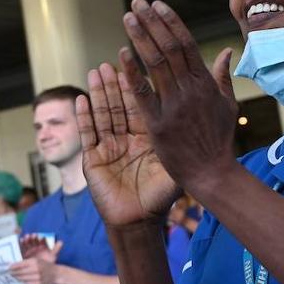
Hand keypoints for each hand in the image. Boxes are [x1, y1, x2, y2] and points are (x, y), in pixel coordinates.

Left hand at [10, 237, 64, 283]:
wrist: (57, 274)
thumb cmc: (46, 266)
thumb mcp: (38, 260)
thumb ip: (27, 262)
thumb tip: (15, 265)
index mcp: (35, 261)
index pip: (21, 264)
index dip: (13, 266)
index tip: (8, 267)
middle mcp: (36, 269)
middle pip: (20, 272)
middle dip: (14, 273)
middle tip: (9, 273)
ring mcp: (38, 277)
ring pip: (23, 278)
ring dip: (18, 278)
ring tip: (14, 277)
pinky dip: (24, 282)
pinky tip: (21, 281)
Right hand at [19, 234, 61, 262]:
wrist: (40, 271)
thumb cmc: (47, 262)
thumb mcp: (52, 256)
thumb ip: (56, 249)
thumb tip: (61, 242)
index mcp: (42, 246)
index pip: (40, 240)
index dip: (40, 238)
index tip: (39, 236)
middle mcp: (35, 246)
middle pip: (33, 240)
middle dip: (32, 237)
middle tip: (32, 235)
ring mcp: (29, 249)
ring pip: (27, 242)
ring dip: (27, 239)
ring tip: (26, 237)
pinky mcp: (23, 252)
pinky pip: (22, 247)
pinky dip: (21, 243)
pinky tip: (21, 240)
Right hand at [74, 57, 180, 228]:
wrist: (140, 223)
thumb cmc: (160, 197)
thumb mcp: (173, 166)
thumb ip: (182, 142)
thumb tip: (203, 119)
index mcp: (147, 138)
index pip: (141, 106)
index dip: (137, 86)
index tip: (136, 64)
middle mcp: (126, 139)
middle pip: (119, 106)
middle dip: (115, 84)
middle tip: (111, 61)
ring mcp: (108, 148)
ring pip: (102, 115)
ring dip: (99, 93)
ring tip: (96, 71)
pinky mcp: (93, 160)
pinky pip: (88, 135)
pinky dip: (84, 117)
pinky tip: (81, 100)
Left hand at [117, 0, 238, 195]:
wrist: (211, 173)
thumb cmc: (219, 139)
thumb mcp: (228, 105)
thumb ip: (223, 76)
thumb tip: (226, 51)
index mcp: (206, 84)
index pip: (186, 44)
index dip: (171, 22)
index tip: (158, 5)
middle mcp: (190, 91)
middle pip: (169, 48)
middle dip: (152, 23)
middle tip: (137, 3)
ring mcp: (174, 107)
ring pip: (156, 65)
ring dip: (141, 38)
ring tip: (128, 17)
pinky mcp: (158, 125)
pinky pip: (143, 94)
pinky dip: (132, 72)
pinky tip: (121, 53)